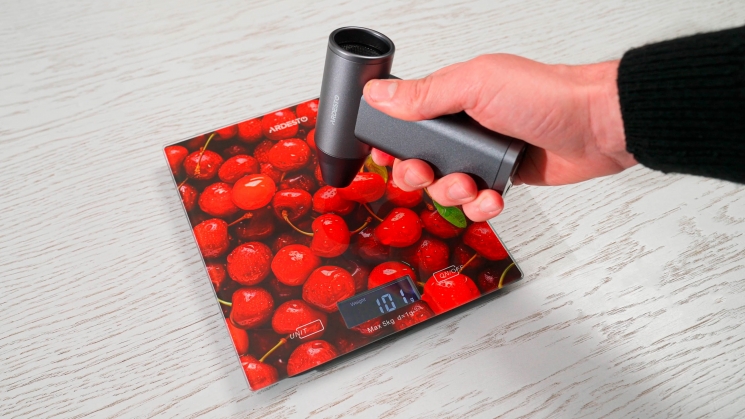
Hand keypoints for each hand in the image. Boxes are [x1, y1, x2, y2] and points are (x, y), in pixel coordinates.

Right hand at [362, 54, 635, 220]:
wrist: (596, 127)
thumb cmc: (546, 95)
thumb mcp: (476, 86)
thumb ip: (425, 94)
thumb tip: (379, 94)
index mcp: (453, 95)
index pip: (406, 119)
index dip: (391, 141)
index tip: (383, 155)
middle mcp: (466, 126)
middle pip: (420, 160)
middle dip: (418, 174)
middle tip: (427, 173)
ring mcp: (484, 153)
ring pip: (446, 186)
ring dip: (453, 193)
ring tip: (471, 185)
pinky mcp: (503, 177)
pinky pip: (477, 202)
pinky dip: (481, 206)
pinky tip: (492, 196)